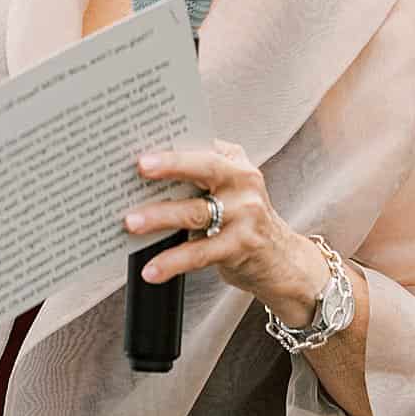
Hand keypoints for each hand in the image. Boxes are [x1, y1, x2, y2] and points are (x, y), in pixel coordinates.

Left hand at [125, 140, 329, 328]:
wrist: (282, 260)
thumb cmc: (243, 220)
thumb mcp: (231, 189)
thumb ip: (200, 177)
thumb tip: (143, 176)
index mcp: (237, 164)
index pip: (202, 147)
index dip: (174, 145)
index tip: (144, 145)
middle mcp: (244, 184)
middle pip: (205, 168)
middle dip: (171, 165)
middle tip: (140, 167)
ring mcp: (245, 215)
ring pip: (196, 212)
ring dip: (160, 217)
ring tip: (132, 222)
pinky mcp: (241, 246)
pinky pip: (200, 253)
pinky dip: (173, 262)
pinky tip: (153, 270)